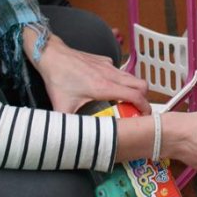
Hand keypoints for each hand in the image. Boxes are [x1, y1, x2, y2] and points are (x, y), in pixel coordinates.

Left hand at [29, 33, 149, 113]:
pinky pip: (119, 71)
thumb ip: (69, 124)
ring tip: (125, 101)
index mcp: (104, 87)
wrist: (52, 55)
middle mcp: (111, 75)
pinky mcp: (104, 60)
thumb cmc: (58, 79)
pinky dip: (121, 80)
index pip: (135, 96)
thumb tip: (70, 140)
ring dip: (133, 89)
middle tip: (136, 109)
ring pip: (132, 77)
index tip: (145, 116)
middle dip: (144, 98)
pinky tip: (108, 88)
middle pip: (141, 84)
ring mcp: (108, 65)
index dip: (145, 107)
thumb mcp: (62, 106)